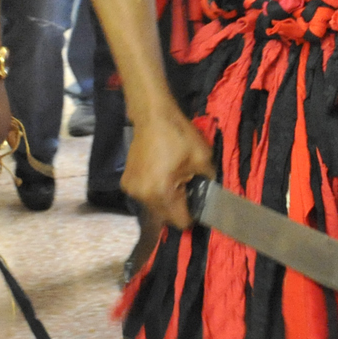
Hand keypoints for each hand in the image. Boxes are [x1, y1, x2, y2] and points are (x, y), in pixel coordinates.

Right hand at [122, 97, 213, 229]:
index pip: (180, 222)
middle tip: (187, 186)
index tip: (198, 203)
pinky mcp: (126, 182)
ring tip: (174, 178)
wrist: (152, 116)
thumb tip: (211, 198)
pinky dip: (154, 190)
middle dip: (178, 207)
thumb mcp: (203, 158)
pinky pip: (145, 195)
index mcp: (161, 193)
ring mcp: (132, 190)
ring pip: (155, 207)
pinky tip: (161, 174)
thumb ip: (209, 183)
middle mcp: (143, 197)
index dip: (192, 215)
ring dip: (165, 199)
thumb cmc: (178, 136)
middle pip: (166, 216)